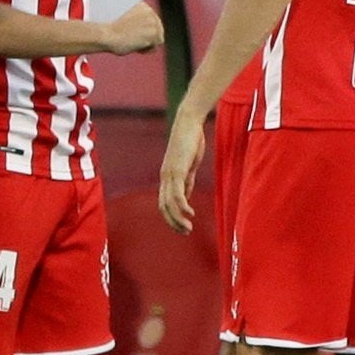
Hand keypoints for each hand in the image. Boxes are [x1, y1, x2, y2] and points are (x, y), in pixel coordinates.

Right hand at [98, 4, 164, 55]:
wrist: (107, 36)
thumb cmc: (111, 32)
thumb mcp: (127, 22)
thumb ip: (139, 23)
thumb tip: (148, 34)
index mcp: (143, 6)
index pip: (152, 22)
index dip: (144, 31)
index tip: (132, 34)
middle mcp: (150, 11)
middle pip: (158, 30)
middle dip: (147, 38)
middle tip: (133, 41)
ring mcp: (153, 22)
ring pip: (158, 38)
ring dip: (147, 44)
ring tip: (134, 44)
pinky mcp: (154, 33)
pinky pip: (156, 45)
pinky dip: (147, 50)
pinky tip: (136, 48)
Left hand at [157, 116, 206, 233]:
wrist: (188, 122)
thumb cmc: (190, 141)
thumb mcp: (189, 165)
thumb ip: (187, 180)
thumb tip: (186, 196)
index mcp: (167, 177)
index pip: (164, 203)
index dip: (172, 217)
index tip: (182, 227)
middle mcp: (165, 177)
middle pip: (164, 207)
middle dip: (173, 222)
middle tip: (185, 232)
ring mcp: (170, 174)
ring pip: (170, 203)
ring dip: (178, 218)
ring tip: (188, 228)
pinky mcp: (177, 170)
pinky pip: (177, 192)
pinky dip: (182, 206)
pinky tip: (190, 213)